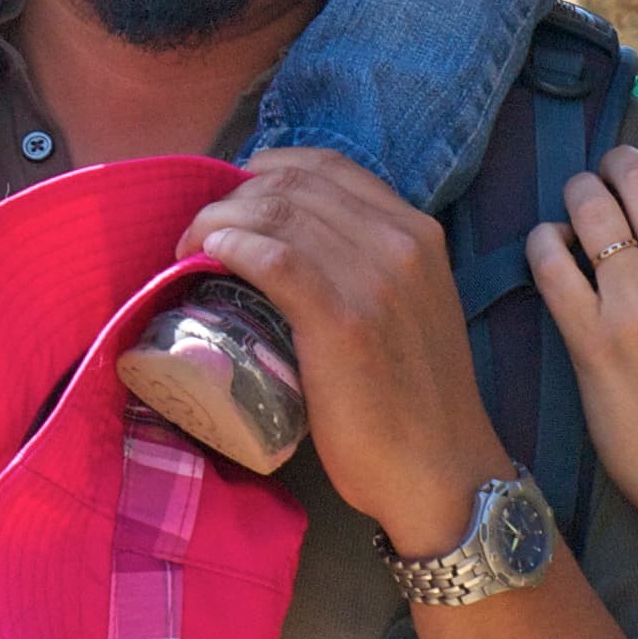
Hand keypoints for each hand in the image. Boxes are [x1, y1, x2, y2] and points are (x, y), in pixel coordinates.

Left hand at [181, 149, 510, 555]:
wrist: (444, 472)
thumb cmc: (416, 400)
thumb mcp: (408, 306)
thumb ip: (369, 267)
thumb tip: (293, 245)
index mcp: (418, 231)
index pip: (329, 166)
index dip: (270, 168)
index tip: (235, 193)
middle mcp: (401, 241)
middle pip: (295, 185)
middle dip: (236, 195)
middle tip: (202, 228)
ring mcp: (375, 279)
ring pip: (278, 213)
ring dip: (220, 219)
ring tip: (192, 244)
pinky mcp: (343, 321)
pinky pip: (274, 258)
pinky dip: (231, 245)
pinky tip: (209, 254)